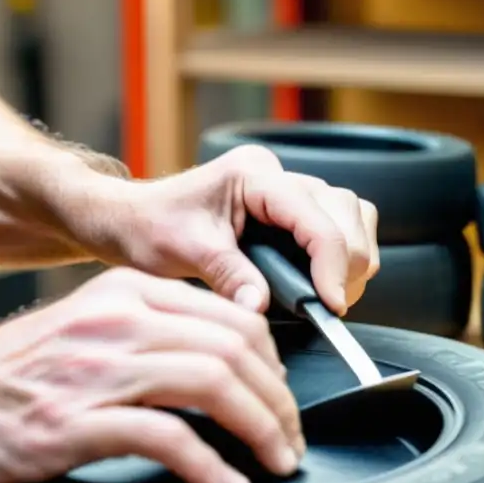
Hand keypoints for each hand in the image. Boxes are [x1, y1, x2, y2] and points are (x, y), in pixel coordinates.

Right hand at [0, 268, 302, 482]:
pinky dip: (209, 466)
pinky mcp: (70, 422)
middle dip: (280, 403)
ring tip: (277, 466)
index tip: (284, 406)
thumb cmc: (5, 381)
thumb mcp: (85, 336)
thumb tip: (221, 376)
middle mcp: (115, 320)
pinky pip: (165, 437)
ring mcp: (93, 369)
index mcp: (125, 292)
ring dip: (260, 432)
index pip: (234, 319)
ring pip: (212, 386)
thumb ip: (148, 340)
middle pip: (234, 348)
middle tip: (291, 446)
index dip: (276, 368)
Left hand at [79, 145, 379, 315]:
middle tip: (331, 305)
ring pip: (353, 215)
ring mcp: (286, 191)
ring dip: (353, 257)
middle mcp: (275, 176)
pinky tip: (322, 284)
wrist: (130, 221)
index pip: (315, 216)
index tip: (331, 305)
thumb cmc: (148, 228)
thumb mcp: (184, 253)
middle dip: (349, 262)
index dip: (333, 263)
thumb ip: (228, 277)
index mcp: (251, 175)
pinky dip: (342, 257)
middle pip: (347, 211)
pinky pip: (339, 226)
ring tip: (330, 296)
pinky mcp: (290, 211)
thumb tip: (261, 308)